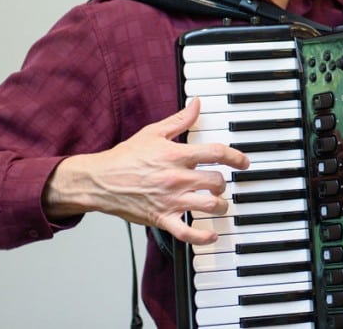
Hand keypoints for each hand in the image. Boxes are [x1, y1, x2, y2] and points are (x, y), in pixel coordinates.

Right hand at [42, 97, 248, 244]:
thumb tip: (197, 104)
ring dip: (220, 206)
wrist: (99, 181)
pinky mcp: (161, 218)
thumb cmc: (125, 158)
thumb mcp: (153, 133)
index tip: (243, 162)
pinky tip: (212, 236)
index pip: (216, 153)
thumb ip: (180, 120)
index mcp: (176, 155)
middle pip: (216, 181)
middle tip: (220, 184)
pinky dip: (202, 237)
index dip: (236, 157)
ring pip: (208, 206)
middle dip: (223, 183)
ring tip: (219, 204)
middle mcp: (177, 178)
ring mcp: (170, 200)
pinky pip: (186, 233)